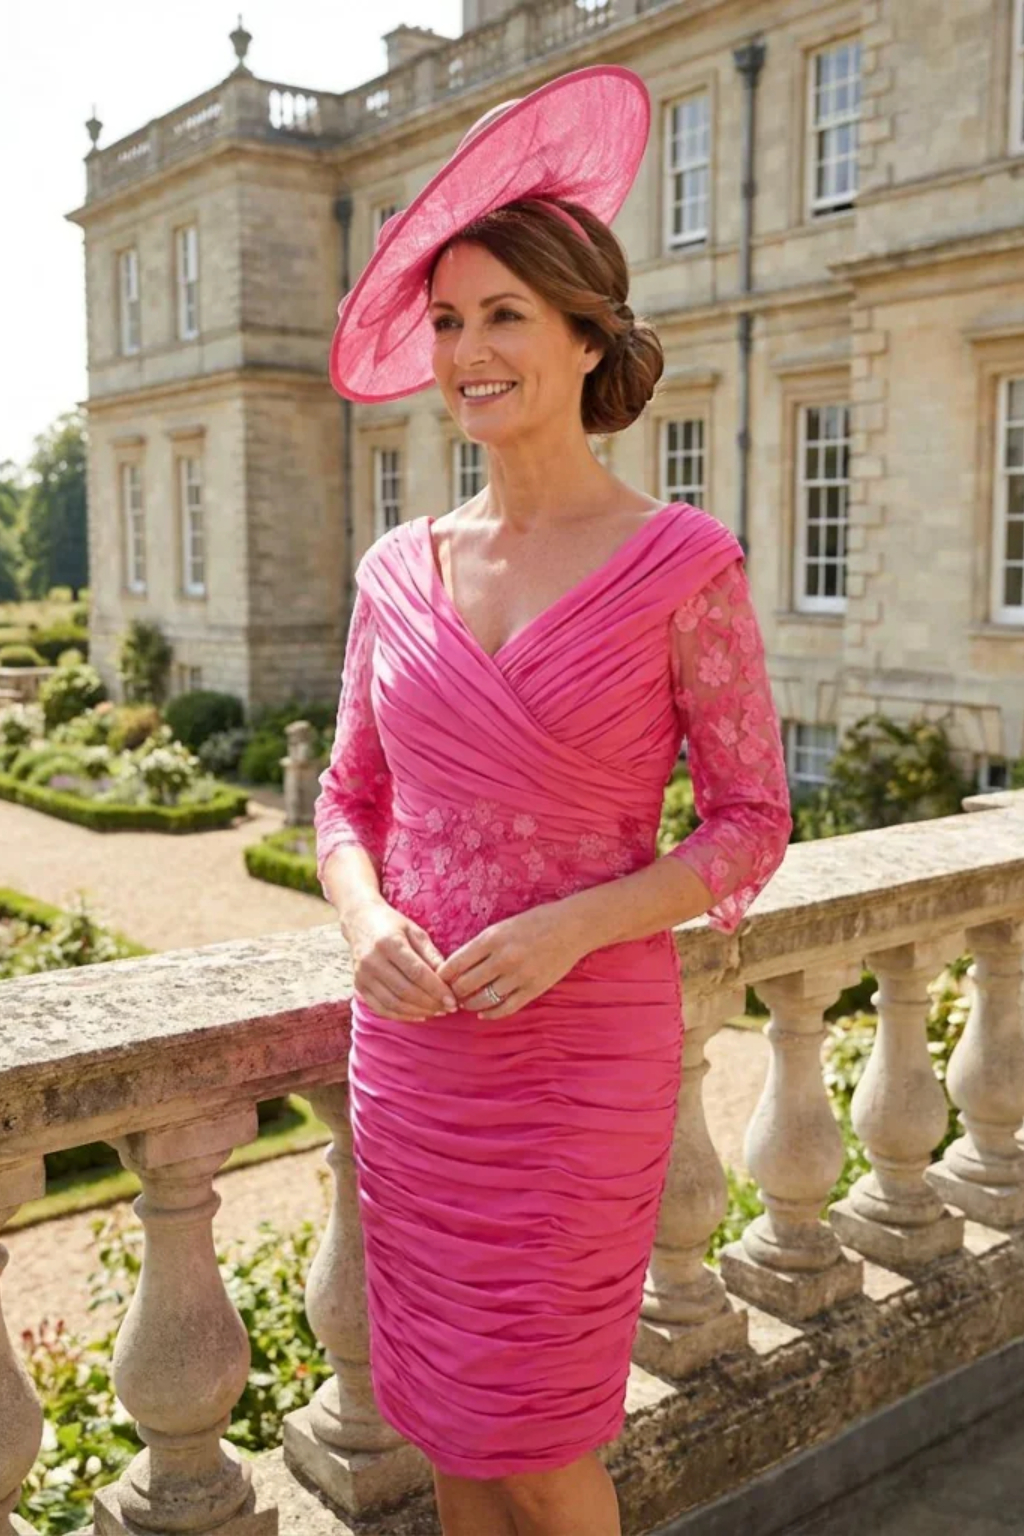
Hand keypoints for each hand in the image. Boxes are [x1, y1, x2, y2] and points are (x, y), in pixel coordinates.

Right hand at [344, 900, 459, 1023]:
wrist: (360, 921)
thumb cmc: (392, 925)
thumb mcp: (415, 931)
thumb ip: (431, 954)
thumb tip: (449, 978)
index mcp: (388, 943)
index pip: (417, 972)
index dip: (436, 989)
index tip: (453, 1000)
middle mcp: (372, 961)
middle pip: (405, 991)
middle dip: (430, 1003)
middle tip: (448, 1008)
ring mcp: (362, 975)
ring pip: (393, 1004)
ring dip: (418, 1012)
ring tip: (437, 1012)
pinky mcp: (358, 986)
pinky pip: (381, 1008)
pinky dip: (401, 1016)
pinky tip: (418, 1014)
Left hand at [436, 901, 586, 1019]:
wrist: (572, 926)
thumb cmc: (535, 922)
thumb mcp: (502, 926)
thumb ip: (481, 945)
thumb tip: (456, 966)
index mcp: (492, 938)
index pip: (455, 964)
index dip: (442, 976)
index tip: (437, 980)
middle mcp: (503, 958)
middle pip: (464, 985)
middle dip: (452, 992)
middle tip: (448, 995)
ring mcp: (519, 976)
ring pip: (482, 999)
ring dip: (469, 1004)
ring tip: (464, 1003)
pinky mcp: (533, 989)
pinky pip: (505, 1008)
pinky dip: (490, 1014)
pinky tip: (483, 1013)